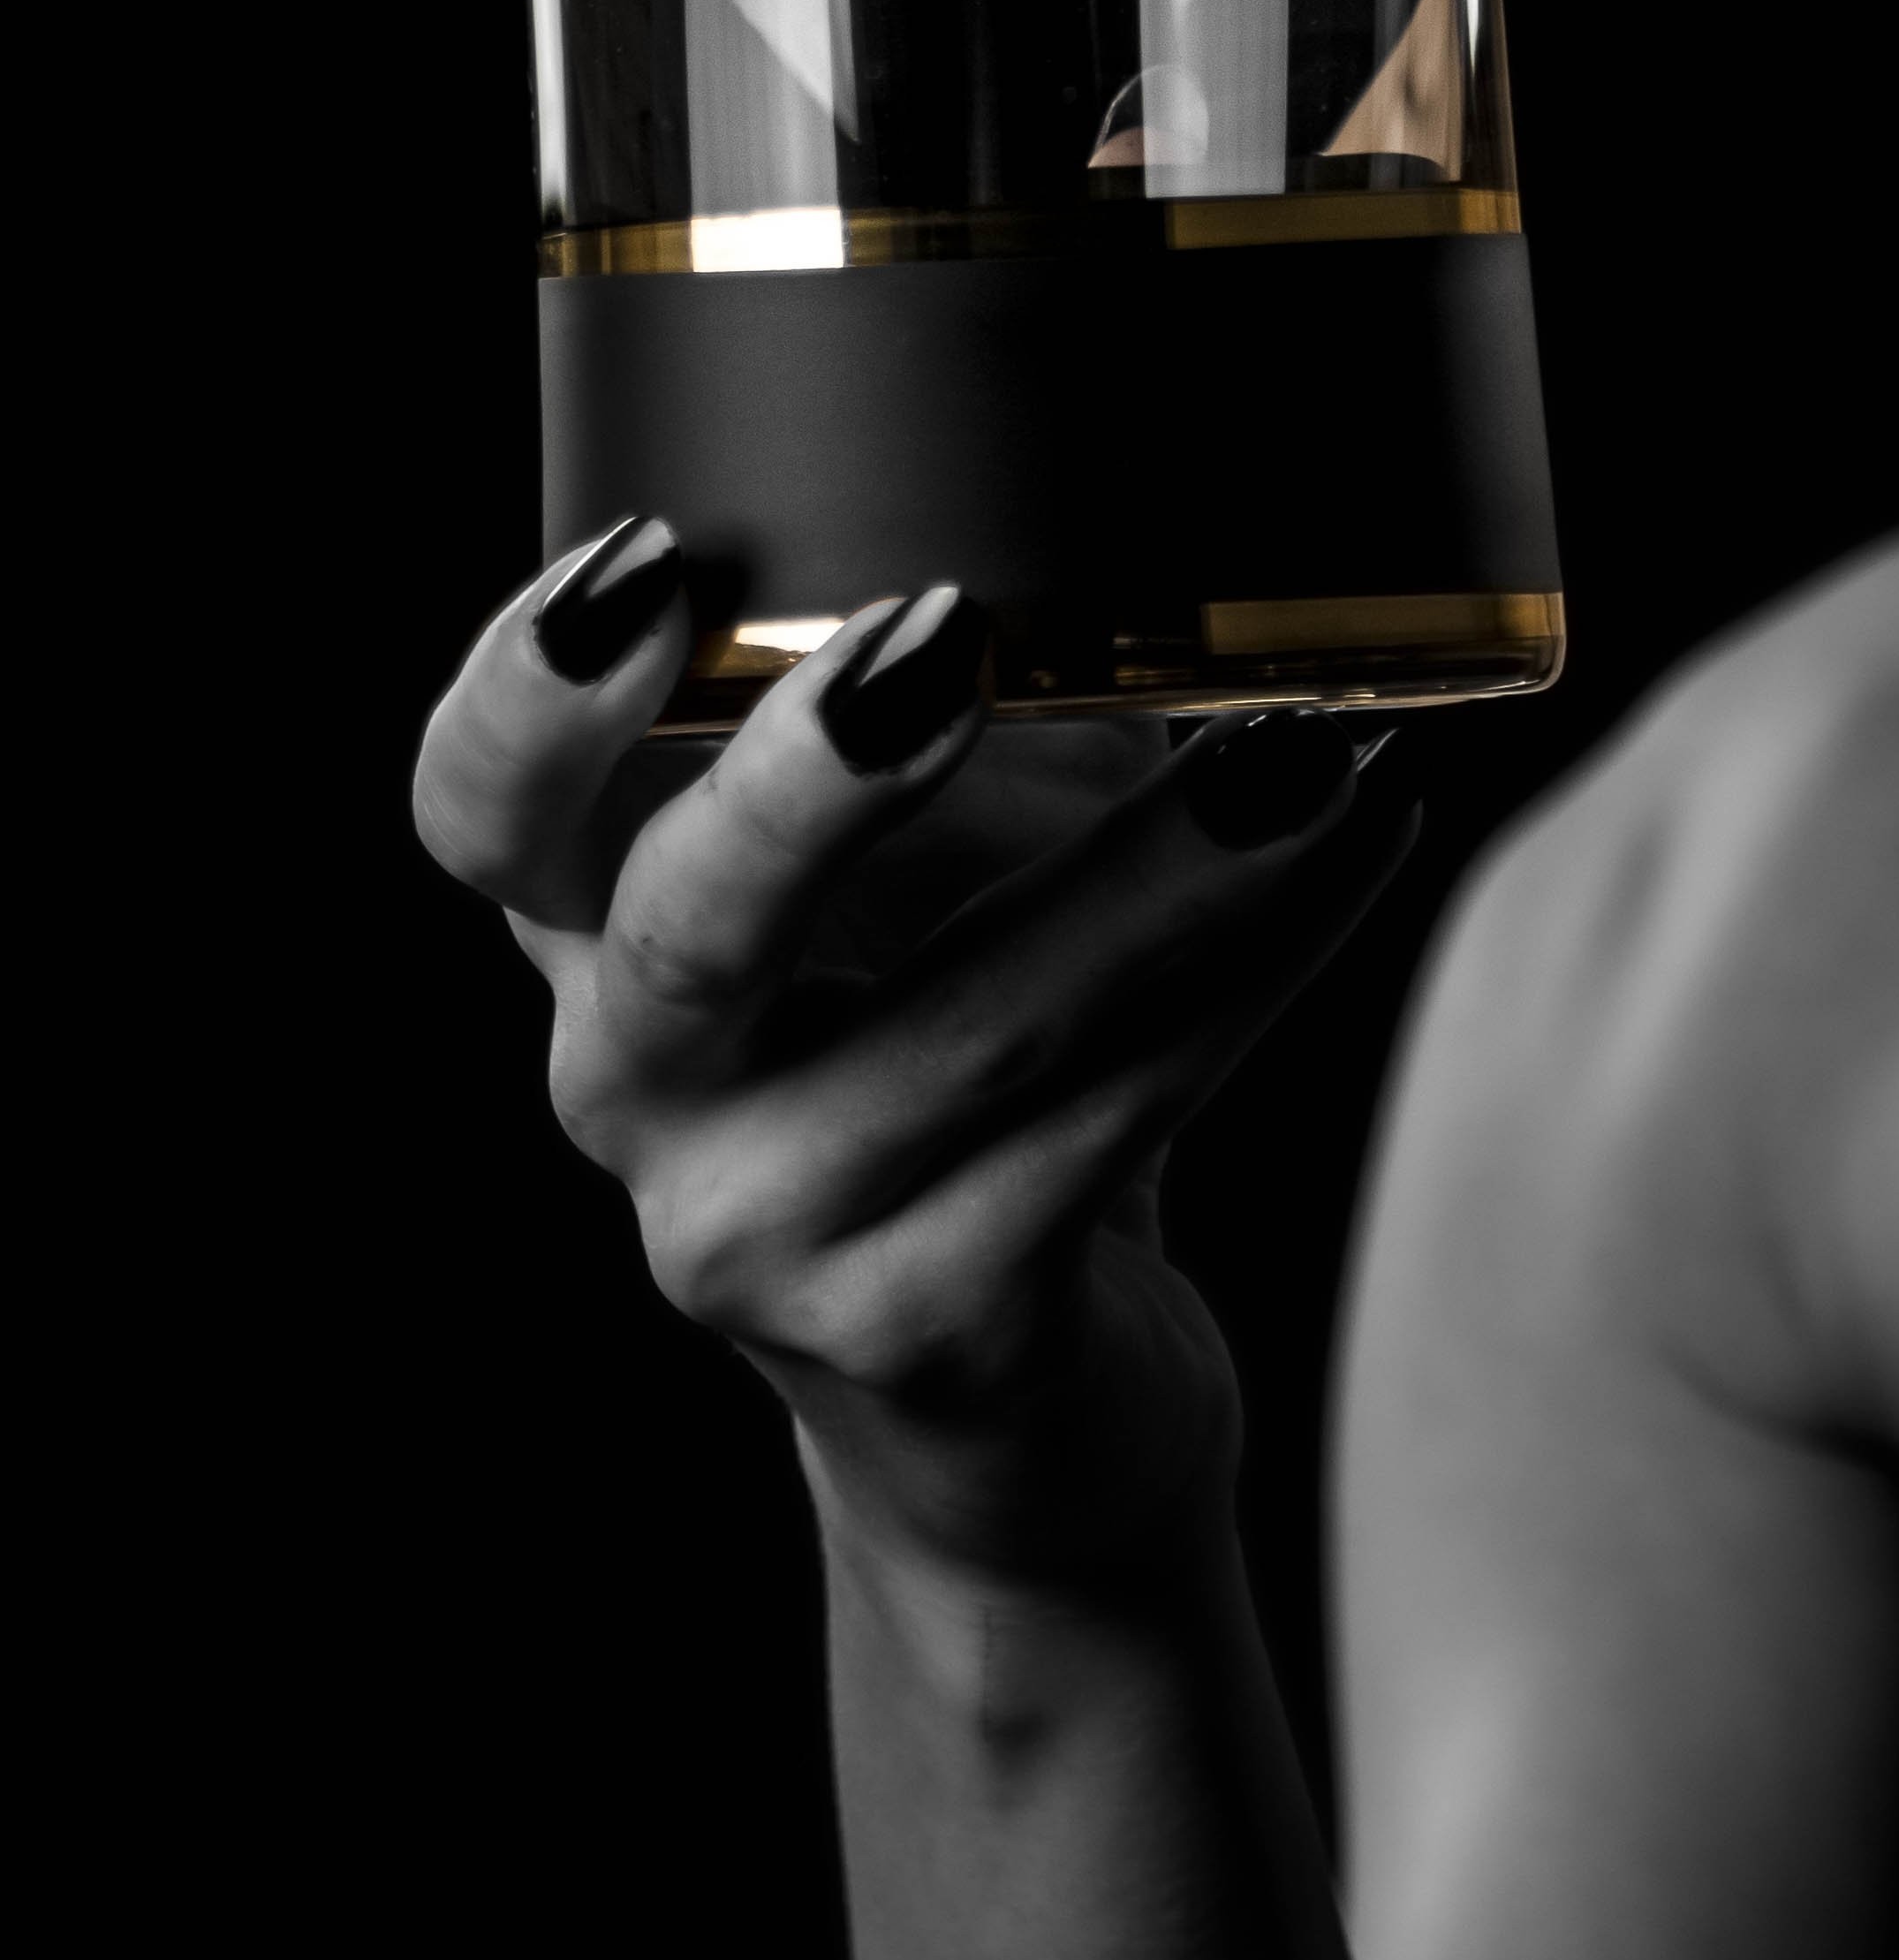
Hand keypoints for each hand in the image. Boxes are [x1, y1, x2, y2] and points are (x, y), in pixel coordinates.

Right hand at [413, 519, 1417, 1605]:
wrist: (1020, 1430)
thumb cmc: (960, 1088)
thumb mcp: (903, 898)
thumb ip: (940, 734)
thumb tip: (1141, 530)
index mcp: (593, 951)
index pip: (477, 816)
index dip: (529, 698)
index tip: (644, 563)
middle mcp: (641, 1100)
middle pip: (675, 936)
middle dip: (804, 782)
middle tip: (944, 643)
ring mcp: (770, 1235)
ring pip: (971, 1030)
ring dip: (1160, 871)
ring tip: (1301, 755)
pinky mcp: (934, 1328)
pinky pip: (1116, 1116)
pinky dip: (1257, 968)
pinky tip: (1359, 845)